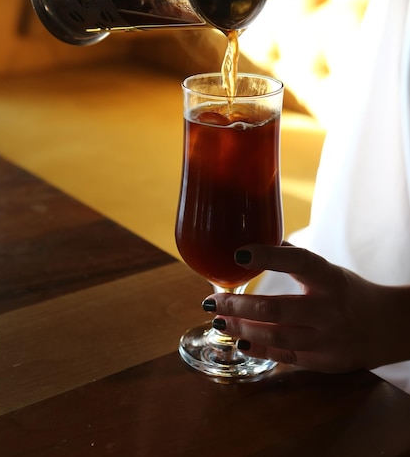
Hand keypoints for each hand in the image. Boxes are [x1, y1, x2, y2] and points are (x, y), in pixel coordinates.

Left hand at [203, 243, 409, 372]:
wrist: (387, 327)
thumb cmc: (350, 292)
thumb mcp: (330, 270)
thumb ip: (297, 260)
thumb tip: (260, 239)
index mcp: (330, 278)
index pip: (298, 261)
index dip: (268, 256)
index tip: (238, 252)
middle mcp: (329, 307)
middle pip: (276, 308)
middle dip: (238, 304)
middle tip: (212, 300)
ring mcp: (327, 338)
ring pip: (276, 336)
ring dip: (242, 328)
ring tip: (220, 319)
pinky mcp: (324, 362)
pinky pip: (285, 357)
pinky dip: (259, 349)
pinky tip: (240, 340)